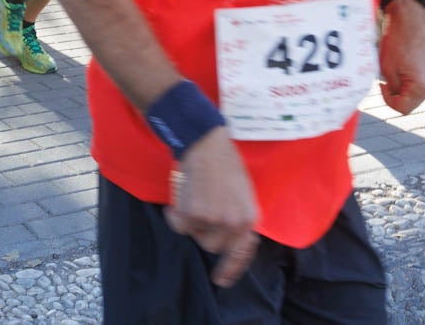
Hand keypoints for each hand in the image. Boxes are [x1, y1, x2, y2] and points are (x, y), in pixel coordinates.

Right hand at [164, 129, 258, 287]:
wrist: (206, 144)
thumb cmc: (224, 162)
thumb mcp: (242, 193)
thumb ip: (238, 216)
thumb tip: (230, 236)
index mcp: (250, 218)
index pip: (242, 252)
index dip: (231, 269)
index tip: (221, 280)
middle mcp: (235, 224)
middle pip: (213, 245)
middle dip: (203, 231)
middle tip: (199, 210)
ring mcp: (214, 221)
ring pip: (195, 234)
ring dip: (190, 220)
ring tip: (193, 196)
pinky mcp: (193, 215)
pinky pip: (179, 225)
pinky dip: (175, 214)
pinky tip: (180, 197)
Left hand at [379, 0, 424, 113]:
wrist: (410, 18)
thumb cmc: (396, 41)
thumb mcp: (387, 69)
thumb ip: (394, 89)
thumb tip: (399, 98)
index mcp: (422, 86)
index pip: (404, 108)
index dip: (389, 100)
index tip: (383, 85)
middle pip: (415, 99)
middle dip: (400, 91)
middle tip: (390, 75)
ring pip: (422, 88)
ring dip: (410, 82)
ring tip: (401, 64)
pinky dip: (419, 73)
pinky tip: (411, 58)